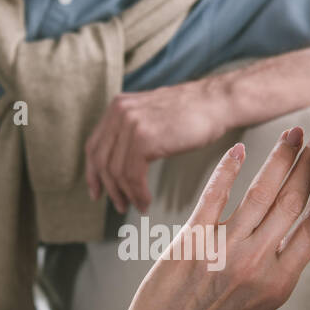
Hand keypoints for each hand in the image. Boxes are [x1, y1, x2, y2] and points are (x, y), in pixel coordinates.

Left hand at [85, 82, 227, 214]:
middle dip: (109, 189)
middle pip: (101, 161)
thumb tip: (118, 163)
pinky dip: (138, 193)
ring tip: (138, 206)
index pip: (93, 146)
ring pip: (117, 172)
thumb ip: (132, 132)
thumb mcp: (152, 117)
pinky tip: (146, 202)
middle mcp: (120, 113)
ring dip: (127, 195)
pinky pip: (132, 175)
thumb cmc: (192, 115)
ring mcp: (131, 124)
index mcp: (118, 107)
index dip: (92, 173)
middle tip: (119, 206)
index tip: (97, 193)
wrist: (217, 103)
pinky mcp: (144, 138)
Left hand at [88, 126, 309, 309]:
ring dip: (281, 158)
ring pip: (262, 193)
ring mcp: (222, 251)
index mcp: (278, 287)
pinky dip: (228, 170)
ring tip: (294, 133)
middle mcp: (256, 264)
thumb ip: (274, 292)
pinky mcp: (189, 242)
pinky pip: (213, 197)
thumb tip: (283, 264)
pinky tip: (241, 149)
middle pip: (293, 202)